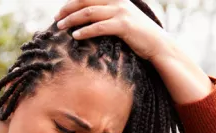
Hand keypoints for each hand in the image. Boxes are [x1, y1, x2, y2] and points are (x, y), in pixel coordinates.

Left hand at [55, 0, 170, 60]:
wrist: (158, 45)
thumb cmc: (139, 35)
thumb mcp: (123, 19)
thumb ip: (108, 14)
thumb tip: (87, 18)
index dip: (72, 2)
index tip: (60, 11)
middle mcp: (117, 1)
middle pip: (85, 1)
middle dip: (67, 9)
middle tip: (56, 19)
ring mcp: (121, 12)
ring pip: (88, 12)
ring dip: (72, 20)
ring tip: (61, 27)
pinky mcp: (123, 25)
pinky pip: (99, 26)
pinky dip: (85, 31)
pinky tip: (76, 36)